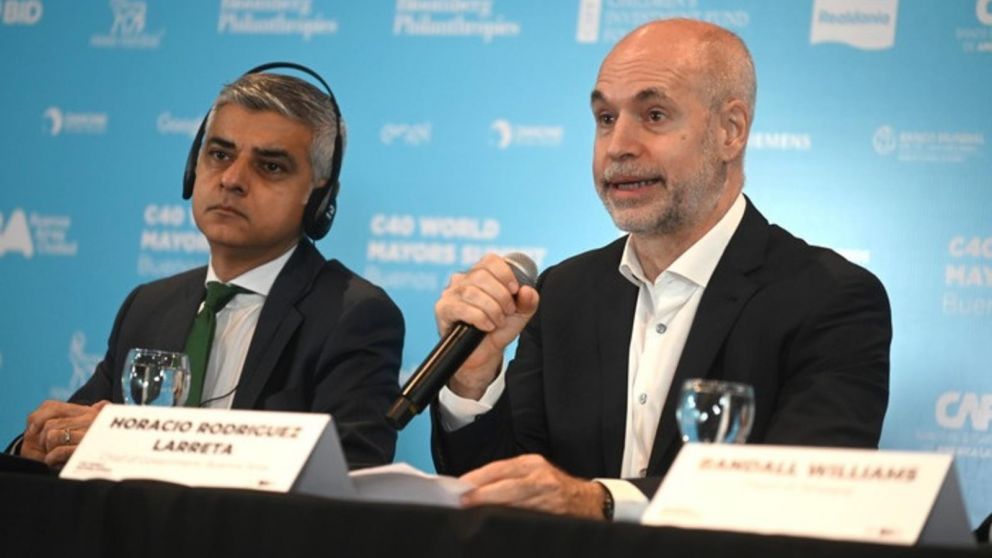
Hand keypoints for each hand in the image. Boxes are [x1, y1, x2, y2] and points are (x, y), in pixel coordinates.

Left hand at [21, 400, 109, 467]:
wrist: (116, 462)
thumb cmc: (103, 445)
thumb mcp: (98, 425)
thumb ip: (95, 412)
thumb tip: (97, 405)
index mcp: (89, 412)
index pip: (53, 406)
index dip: (38, 417)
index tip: (33, 429)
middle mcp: (90, 420)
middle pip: (49, 424)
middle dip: (42, 438)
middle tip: (47, 447)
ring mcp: (88, 435)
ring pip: (52, 436)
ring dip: (48, 449)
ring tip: (53, 455)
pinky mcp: (84, 450)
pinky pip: (58, 451)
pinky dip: (51, 458)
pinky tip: (54, 461)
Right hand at [435, 254, 539, 399]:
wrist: (484, 354)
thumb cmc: (498, 329)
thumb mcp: (520, 315)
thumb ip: (528, 302)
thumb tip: (527, 290)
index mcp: (480, 274)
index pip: (490, 260)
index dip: (505, 273)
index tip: (515, 290)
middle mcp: (462, 280)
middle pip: (481, 275)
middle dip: (501, 296)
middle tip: (507, 312)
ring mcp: (450, 294)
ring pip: (472, 292)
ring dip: (492, 309)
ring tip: (498, 322)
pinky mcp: (443, 309)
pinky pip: (462, 308)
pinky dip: (479, 318)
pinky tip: (487, 326)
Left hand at [459, 454, 606, 519]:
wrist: (587, 501)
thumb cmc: (554, 488)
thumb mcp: (532, 473)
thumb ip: (507, 478)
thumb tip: (474, 487)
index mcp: (530, 463)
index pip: (499, 468)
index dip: (478, 478)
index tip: (460, 487)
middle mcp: (540, 476)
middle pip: (507, 485)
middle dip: (483, 494)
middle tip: (464, 501)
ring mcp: (547, 496)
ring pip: (516, 501)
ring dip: (494, 507)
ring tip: (475, 511)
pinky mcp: (552, 512)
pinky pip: (528, 516)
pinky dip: (511, 518)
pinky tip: (498, 522)